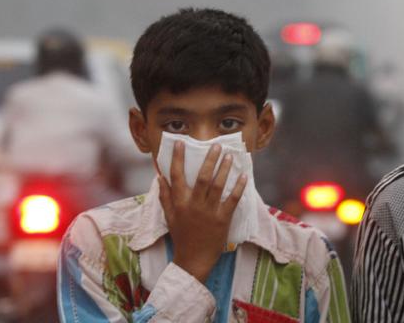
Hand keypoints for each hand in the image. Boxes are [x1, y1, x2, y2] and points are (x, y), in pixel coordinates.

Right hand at [155, 141, 246, 281]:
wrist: (193, 260)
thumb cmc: (181, 236)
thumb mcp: (169, 217)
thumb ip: (165, 196)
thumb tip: (160, 177)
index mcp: (179, 203)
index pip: (177, 176)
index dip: (178, 158)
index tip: (180, 143)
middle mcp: (194, 205)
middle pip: (202, 178)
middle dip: (209, 160)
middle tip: (216, 146)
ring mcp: (209, 212)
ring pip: (218, 186)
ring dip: (224, 169)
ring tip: (230, 156)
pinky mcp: (223, 220)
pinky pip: (232, 200)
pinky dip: (238, 187)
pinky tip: (244, 176)